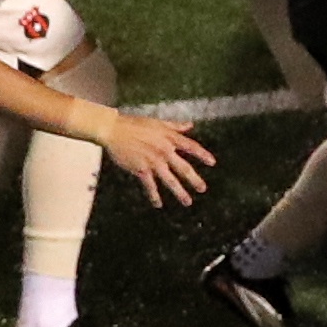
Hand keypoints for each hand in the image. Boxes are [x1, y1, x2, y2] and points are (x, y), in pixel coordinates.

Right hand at [94, 111, 211, 208]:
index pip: (191, 146)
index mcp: (169, 138)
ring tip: (187, 201)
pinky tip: (158, 204)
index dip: (203, 155)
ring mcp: (153, 161)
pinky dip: (154, 195)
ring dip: (180, 192)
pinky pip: (151, 185)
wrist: (114, 130)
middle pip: (184, 168)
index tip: (212, 163)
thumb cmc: (134, 124)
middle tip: (202, 189)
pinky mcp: (141, 169)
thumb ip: (175, 126)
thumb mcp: (158, 122)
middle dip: (194, 180)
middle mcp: (164, 150)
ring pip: (170, 180)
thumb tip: (190, 125)